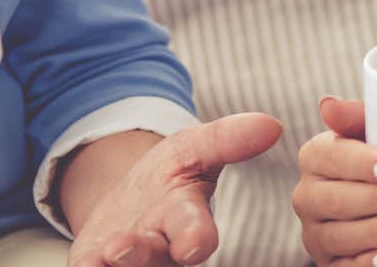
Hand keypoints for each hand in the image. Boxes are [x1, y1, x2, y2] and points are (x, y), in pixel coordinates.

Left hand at [66, 113, 282, 266]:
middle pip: (154, 260)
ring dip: (115, 264)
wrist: (126, 203)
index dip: (195, 239)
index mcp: (185, 220)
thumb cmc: (167, 178)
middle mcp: (159, 250)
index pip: (196, 232)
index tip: (192, 247)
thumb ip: (227, 139)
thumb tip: (273, 124)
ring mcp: (126, 264)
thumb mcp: (192, 148)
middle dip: (140, 256)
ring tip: (104, 253)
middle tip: (120, 250)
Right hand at [291, 97, 376, 266]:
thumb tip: (328, 105)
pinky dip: (367, 264)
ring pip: (339, 236)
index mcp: (315, 157)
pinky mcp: (329, 263)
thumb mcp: (375, 131)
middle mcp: (307, 196)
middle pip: (335, 200)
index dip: (362, 164)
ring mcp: (316, 233)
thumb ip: (356, 115)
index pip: (330, 158)